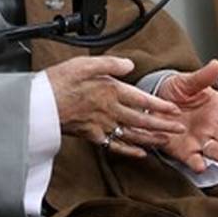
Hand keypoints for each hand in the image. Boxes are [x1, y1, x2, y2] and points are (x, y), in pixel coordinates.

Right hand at [46, 55, 184, 159]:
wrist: (38, 104)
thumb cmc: (58, 82)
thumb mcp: (84, 63)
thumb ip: (110, 63)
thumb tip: (129, 65)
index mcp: (110, 90)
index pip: (142, 100)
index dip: (160, 106)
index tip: (175, 110)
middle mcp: (109, 110)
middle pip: (142, 120)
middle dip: (163, 125)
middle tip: (179, 129)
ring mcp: (101, 125)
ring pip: (132, 134)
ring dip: (151, 138)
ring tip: (166, 141)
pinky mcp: (92, 136)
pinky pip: (115, 146)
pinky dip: (130, 150)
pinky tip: (140, 153)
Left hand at [156, 59, 217, 172]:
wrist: (154, 104)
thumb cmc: (175, 92)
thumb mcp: (187, 81)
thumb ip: (202, 77)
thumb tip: (215, 65)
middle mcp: (213, 127)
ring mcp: (201, 140)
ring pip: (216, 150)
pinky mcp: (186, 152)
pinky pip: (194, 160)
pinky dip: (198, 164)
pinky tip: (201, 165)